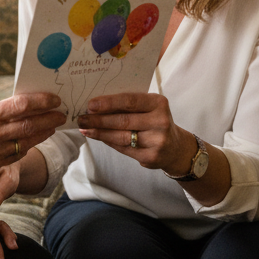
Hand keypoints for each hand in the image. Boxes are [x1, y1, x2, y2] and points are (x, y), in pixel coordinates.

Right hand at [0, 92, 64, 196]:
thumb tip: (17, 103)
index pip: (21, 105)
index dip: (42, 101)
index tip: (55, 98)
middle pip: (29, 124)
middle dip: (49, 118)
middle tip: (62, 113)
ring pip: (27, 141)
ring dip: (44, 132)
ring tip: (53, 125)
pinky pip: (17, 153)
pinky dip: (29, 144)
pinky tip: (36, 138)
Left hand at [76, 93, 195, 175]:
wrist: (176, 147)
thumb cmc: (156, 121)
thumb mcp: (149, 107)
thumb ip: (129, 105)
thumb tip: (97, 105)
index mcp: (158, 103)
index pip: (130, 101)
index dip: (109, 103)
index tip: (91, 105)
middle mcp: (160, 121)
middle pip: (123, 120)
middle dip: (99, 120)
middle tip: (82, 118)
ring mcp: (157, 141)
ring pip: (121, 136)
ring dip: (100, 133)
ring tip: (85, 128)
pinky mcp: (151, 157)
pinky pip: (124, 148)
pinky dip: (108, 142)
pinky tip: (98, 137)